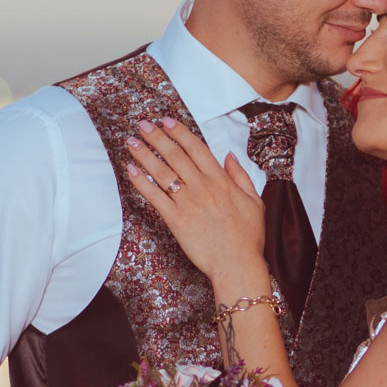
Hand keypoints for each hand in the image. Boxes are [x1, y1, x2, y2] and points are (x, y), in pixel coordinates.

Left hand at [125, 118, 266, 284]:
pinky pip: (155, 197)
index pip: (197, 149)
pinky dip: (142, 182)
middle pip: (176, 156)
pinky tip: (131, 170)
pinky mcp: (176, 221)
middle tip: (143, 125)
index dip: (180, 133)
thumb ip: (241, 176)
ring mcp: (188, 204)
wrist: (237, 265)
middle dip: (157, 137)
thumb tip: (229, 156)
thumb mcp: (255, 201)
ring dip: (145, 154)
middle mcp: (203, 188)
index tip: (167, 121)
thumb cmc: (248, 237)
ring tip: (132, 142)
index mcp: (221, 181)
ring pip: (162, 173)